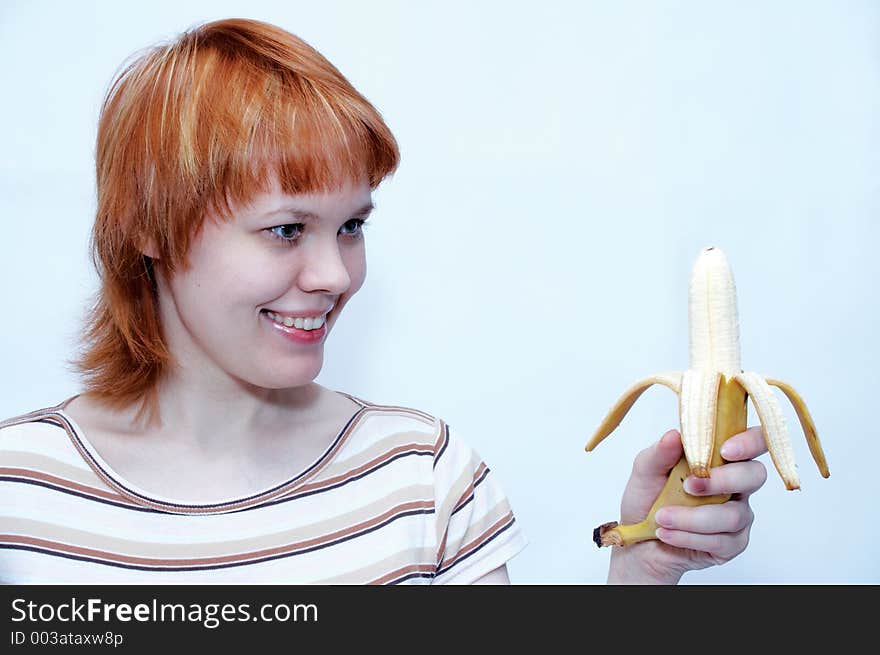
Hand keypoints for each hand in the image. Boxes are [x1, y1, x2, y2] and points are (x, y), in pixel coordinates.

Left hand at [606, 427, 767, 583]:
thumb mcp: (646, 471)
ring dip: (691, 517)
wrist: (637, 539)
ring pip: (733, 515)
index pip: (753, 441)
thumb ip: (660, 452)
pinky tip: (667, 533)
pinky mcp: (732, 544)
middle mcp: (735, 484)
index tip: (726, 450)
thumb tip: (674, 435)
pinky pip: (722, 542)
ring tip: (661, 517)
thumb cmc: (647, 498)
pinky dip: (689, 537)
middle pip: (755, 475)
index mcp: (719, 458)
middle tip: (688, 486)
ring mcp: (737, 514)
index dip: (750, 442)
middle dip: (722, 480)